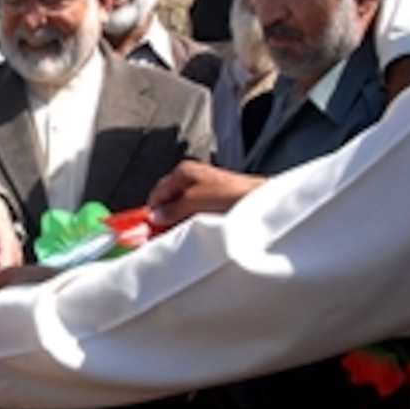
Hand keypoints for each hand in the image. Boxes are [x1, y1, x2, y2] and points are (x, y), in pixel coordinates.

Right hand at [147, 161, 265, 230]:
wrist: (263, 202)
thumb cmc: (231, 195)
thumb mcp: (193, 202)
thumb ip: (171, 209)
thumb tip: (155, 217)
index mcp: (184, 172)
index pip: (157, 192)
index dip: (152, 211)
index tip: (146, 229)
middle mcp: (194, 178)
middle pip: (170, 201)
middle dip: (166, 218)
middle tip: (163, 236)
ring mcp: (206, 190)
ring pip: (184, 209)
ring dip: (181, 223)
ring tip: (181, 236)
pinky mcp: (217, 202)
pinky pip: (198, 214)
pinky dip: (195, 223)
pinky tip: (197, 234)